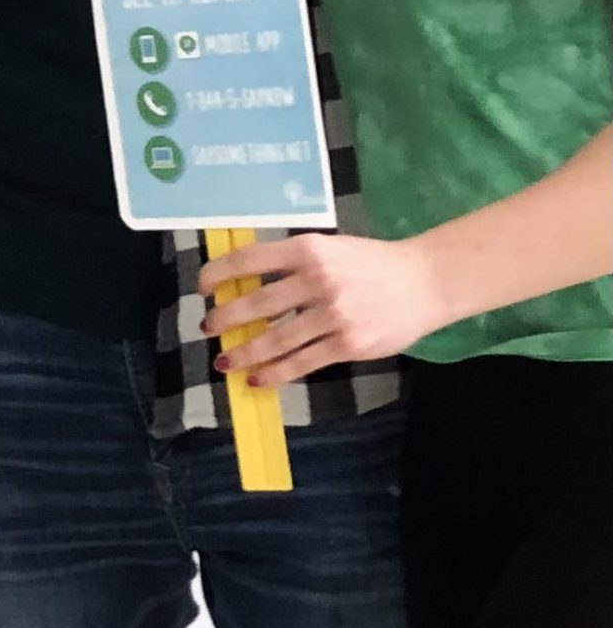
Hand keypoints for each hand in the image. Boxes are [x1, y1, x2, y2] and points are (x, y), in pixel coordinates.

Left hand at [199, 233, 450, 384]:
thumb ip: (291, 262)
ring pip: (275, 339)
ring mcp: (334, 315)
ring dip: (243, 353)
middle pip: (256, 304)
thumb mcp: (329, 248)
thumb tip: (242, 282)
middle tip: (208, 328)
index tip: (203, 288)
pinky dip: (275, 374)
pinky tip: (258, 378)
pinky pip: (302, 362)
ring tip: (224, 362)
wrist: (425, 282)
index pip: (248, 260)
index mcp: (308, 250)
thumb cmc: (370, 264)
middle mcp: (318, 280)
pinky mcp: (349, 344)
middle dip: (224, 319)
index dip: (217, 274)